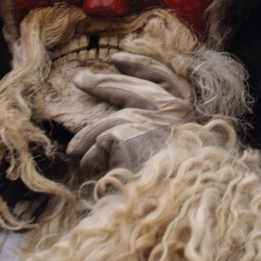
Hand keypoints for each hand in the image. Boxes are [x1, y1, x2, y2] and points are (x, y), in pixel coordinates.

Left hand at [66, 52, 194, 173]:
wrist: (175, 201)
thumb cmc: (176, 183)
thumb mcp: (175, 149)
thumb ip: (157, 131)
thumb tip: (123, 121)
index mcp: (188, 114)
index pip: (164, 79)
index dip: (139, 65)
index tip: (118, 59)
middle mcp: (173, 111)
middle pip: (134, 89)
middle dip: (104, 83)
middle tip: (81, 78)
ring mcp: (150, 120)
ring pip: (112, 119)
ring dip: (88, 134)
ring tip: (72, 148)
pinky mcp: (127, 133)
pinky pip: (102, 141)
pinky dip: (93, 156)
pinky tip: (87, 167)